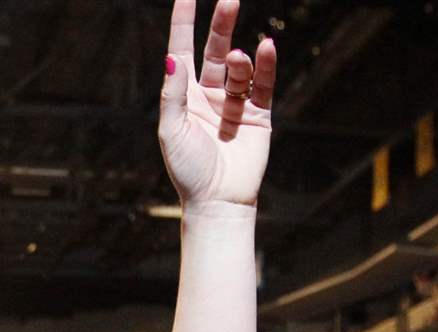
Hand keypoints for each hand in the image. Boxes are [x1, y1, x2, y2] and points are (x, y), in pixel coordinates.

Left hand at [159, 0, 276, 207]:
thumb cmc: (188, 172)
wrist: (217, 201)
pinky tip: (266, 48)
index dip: (184, 23)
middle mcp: (208, 98)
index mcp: (183, 100)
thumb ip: (172, 94)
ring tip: (238, 59)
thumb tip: (172, 57)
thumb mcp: (172, 132)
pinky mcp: (258, 115)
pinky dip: (265, 65)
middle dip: (221, 25)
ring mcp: (234, 105)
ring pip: (240, 68)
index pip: (183, 52)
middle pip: (214, 51)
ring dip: (241, 59)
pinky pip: (264, 83)